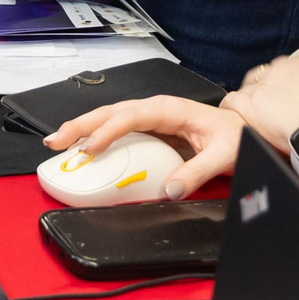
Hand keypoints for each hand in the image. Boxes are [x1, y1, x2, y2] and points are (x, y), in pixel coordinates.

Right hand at [45, 96, 245, 199]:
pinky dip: (95, 137)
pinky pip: (116, 130)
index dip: (107, 131)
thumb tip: (169, 191)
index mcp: (170, 109)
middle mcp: (155, 109)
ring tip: (59, 143)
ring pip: (108, 118)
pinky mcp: (148, 129)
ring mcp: (150, 118)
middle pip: (110, 112)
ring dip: (82, 129)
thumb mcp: (223, 155)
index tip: (90, 148)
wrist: (243, 130)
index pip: (131, 116)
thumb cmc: (234, 136)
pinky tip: (82, 149)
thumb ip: (197, 172)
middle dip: (80, 125)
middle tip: (55, 141)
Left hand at [224, 57, 298, 155]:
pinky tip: (235, 119)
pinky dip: (232, 109)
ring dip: (249, 102)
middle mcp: (280, 70)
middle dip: (263, 90)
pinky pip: (231, 102)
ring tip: (253, 118)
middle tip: (268, 109)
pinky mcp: (250, 104)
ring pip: (247, 89)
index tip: (283, 98)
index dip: (281, 86)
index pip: (283, 70)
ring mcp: (263, 86)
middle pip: (263, 76)